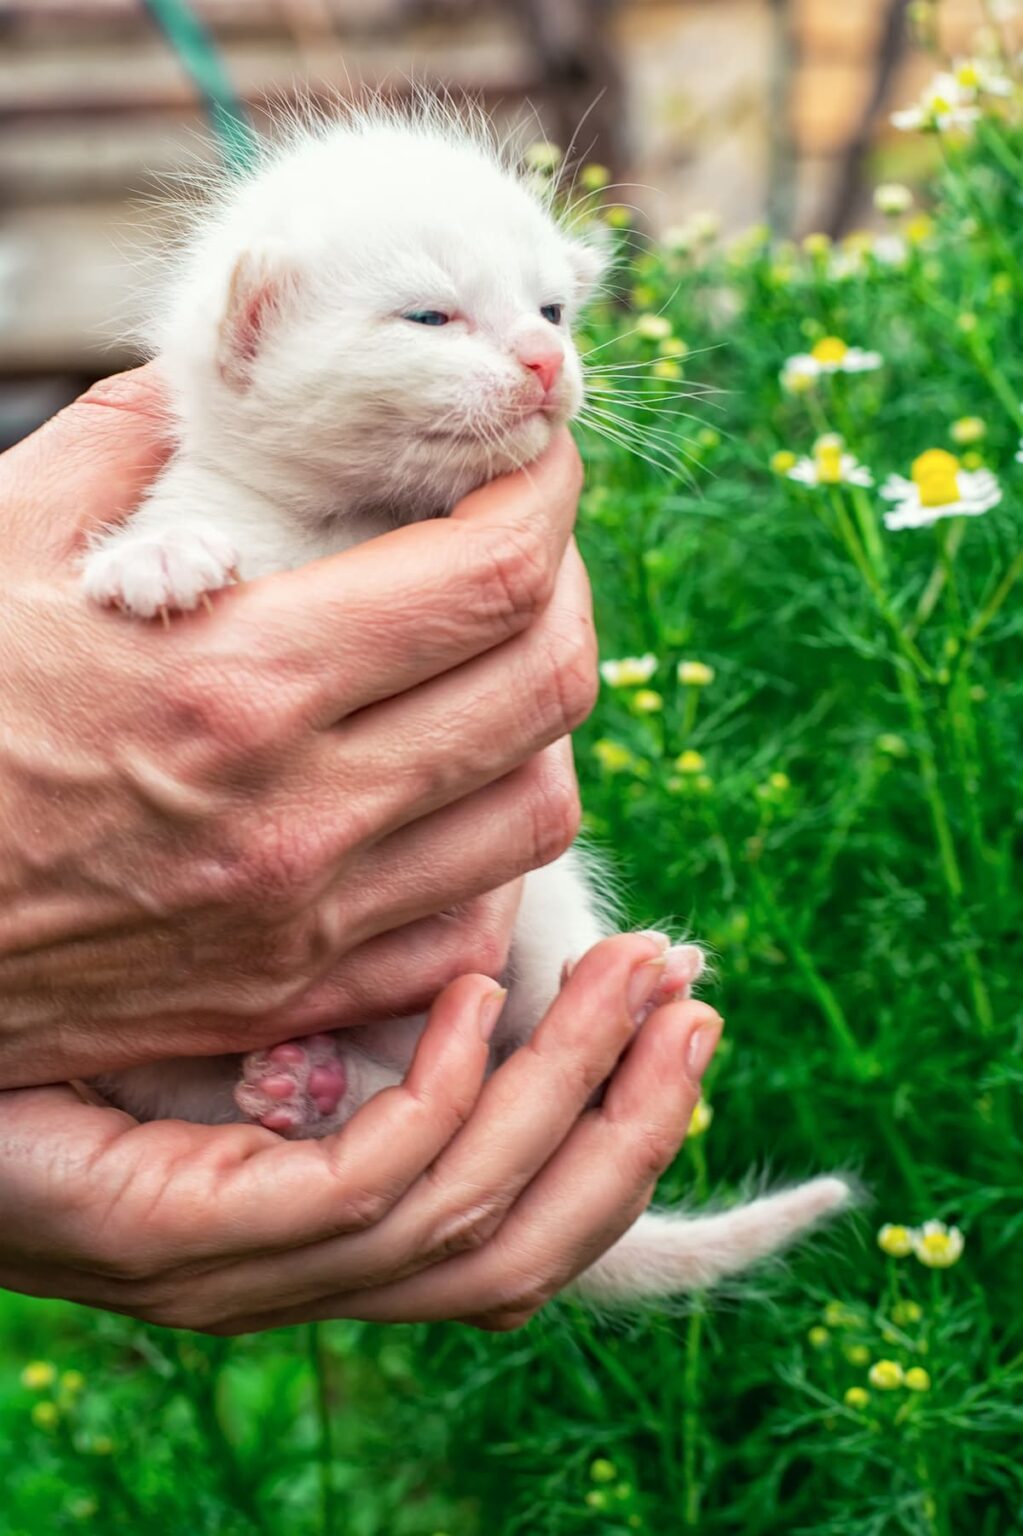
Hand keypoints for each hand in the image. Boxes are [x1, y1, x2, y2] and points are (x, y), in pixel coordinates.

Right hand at [0, 366, 595, 1086]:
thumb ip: (118, 446)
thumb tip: (209, 384)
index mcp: (236, 678)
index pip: (489, 577)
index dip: (546, 498)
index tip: (535, 459)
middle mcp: (300, 812)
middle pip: (546, 688)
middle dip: (568, 591)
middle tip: (526, 550)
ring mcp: (307, 919)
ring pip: (535, 813)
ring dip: (542, 723)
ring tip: (491, 670)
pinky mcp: (293, 996)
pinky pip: (467, 927)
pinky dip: (488, 850)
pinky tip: (444, 796)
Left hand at [0, 936, 721, 1331]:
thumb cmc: (81, 1040)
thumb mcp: (257, 1021)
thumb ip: (365, 1011)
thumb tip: (486, 941)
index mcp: (333, 1241)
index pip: (528, 1243)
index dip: (632, 1142)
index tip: (689, 1022)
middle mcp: (309, 1280)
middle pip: (530, 1255)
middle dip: (635, 1126)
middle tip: (693, 1001)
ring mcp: (249, 1274)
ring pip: (472, 1222)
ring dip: (575, 1094)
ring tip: (629, 979)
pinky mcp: (187, 1241)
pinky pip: (365, 1188)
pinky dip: (443, 1095)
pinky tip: (466, 995)